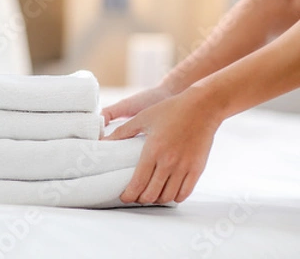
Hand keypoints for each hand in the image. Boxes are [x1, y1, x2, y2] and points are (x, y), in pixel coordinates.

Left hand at [103, 87, 220, 203]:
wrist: (202, 107)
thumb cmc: (171, 110)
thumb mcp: (142, 118)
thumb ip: (122, 131)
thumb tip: (103, 140)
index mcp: (152, 151)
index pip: (138, 183)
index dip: (129, 195)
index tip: (124, 196)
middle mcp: (168, 162)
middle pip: (151, 194)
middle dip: (140, 199)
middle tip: (136, 196)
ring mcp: (184, 167)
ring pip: (168, 196)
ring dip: (157, 200)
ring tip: (151, 194)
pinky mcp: (197, 169)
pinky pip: (185, 193)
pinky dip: (175, 197)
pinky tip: (168, 192)